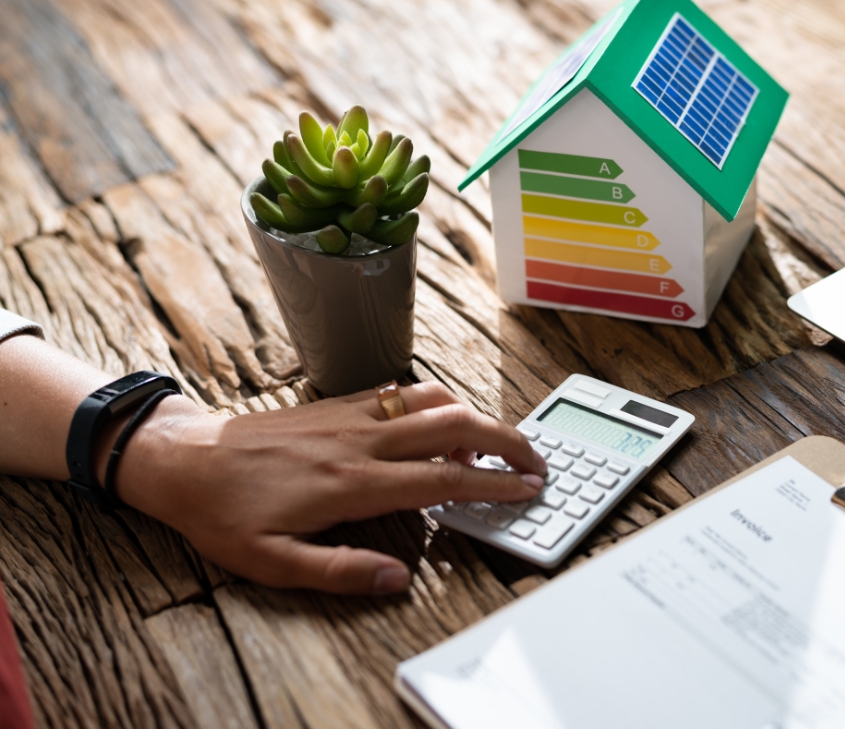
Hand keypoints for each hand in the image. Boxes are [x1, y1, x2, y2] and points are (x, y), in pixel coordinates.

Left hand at [115, 383, 546, 594]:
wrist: (183, 457)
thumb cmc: (224, 512)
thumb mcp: (273, 563)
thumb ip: (341, 572)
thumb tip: (399, 578)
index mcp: (353, 483)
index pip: (443, 477)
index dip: (494, 484)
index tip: (528, 488)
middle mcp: (362, 441)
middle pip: (454, 426)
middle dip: (505, 440)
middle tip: (535, 459)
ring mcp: (352, 416)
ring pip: (433, 400)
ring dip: (475, 416)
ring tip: (496, 442)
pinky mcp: (339, 404)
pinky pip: (401, 391)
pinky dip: (437, 401)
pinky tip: (443, 417)